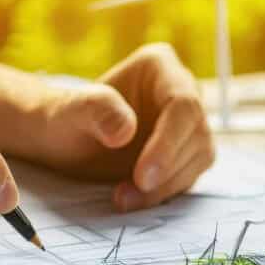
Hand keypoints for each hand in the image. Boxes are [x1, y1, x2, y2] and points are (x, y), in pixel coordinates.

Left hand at [39, 43, 214, 210]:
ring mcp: (187, 123)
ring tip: (123, 198)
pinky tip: (133, 198)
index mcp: (159, 66)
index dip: (168, 142)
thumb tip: (126, 130)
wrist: (66, 141)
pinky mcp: (187, 152)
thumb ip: (96, 111)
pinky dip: (163, 193)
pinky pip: (188, 175)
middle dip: (166, 169)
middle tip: (129, 194)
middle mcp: (182, 89)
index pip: (182, 103)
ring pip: (198, 157)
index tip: (142, 175)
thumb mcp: (71, 112)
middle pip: (195, 132)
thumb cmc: (68, 119)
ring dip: (164, 187)